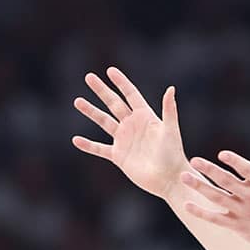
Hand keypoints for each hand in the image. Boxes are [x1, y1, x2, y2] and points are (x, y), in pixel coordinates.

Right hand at [73, 68, 188, 198]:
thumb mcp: (170, 131)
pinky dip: (88, 145)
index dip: (121, 83)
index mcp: (145, 116)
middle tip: (89, 77)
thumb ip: (169, 110)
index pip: (131, 95)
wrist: (168, 179)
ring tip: (77, 101)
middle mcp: (133, 125)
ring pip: (104, 122)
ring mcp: (124, 140)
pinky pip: (100, 149)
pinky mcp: (119, 156)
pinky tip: (76, 140)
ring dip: (91, 111)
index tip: (110, 70)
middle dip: (102, 90)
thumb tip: (171, 88)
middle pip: (114, 103)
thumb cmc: (173, 154)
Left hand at [180, 132, 249, 249]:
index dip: (236, 162)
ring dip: (200, 187)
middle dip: (210, 171)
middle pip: (228, 182)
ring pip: (218, 198)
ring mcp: (244, 212)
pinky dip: (201, 213)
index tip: (222, 154)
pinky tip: (187, 204)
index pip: (249, 171)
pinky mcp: (238, 226)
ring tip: (184, 177)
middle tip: (194, 161)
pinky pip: (216, 218)